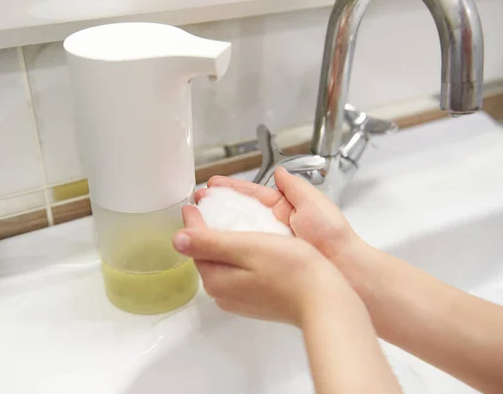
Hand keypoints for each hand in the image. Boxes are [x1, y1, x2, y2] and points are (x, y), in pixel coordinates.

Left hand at [172, 205, 357, 326]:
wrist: (324, 300)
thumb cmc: (291, 271)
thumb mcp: (246, 247)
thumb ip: (209, 242)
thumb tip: (177, 238)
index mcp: (217, 279)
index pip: (196, 244)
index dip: (194, 219)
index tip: (194, 202)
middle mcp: (224, 293)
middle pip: (208, 255)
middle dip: (207, 229)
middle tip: (208, 206)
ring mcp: (241, 299)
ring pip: (225, 263)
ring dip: (224, 241)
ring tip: (229, 220)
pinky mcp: (258, 299)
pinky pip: (240, 272)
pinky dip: (240, 254)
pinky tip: (252, 243)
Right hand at [197, 167, 372, 292]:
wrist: (345, 270)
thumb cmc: (332, 236)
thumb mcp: (314, 203)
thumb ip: (295, 187)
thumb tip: (279, 171)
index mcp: (287, 209)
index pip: (253, 195)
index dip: (232, 189)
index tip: (212, 185)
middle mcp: (276, 227)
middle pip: (241, 214)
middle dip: (219, 206)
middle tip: (198, 201)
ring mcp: (271, 247)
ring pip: (239, 233)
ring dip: (218, 226)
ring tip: (197, 219)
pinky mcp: (269, 265)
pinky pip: (244, 254)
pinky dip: (228, 248)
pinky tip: (212, 244)